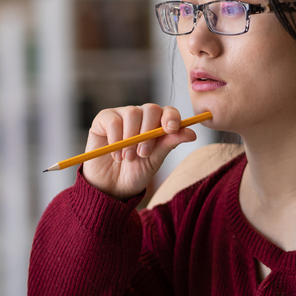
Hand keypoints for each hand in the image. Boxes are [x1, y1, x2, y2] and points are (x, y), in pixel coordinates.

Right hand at [80, 104, 196, 200]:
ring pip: (132, 113)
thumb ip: (169, 144)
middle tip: (143, 154)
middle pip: (151, 109)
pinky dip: (115, 139)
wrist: (112, 186)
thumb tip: (192, 134)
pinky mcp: (103, 119)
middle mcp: (141, 116)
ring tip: (128, 158)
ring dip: (131, 139)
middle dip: (149, 132)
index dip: (171, 117)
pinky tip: (116, 155)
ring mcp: (122, 115)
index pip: (168, 111)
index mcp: (157, 124)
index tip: (171, 129)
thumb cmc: (136, 172)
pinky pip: (113, 120)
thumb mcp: (155, 160)